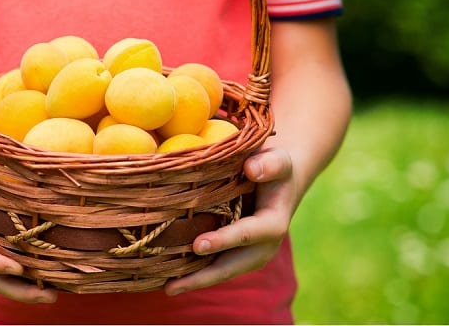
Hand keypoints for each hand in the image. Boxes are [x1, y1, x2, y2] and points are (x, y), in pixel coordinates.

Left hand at [164, 148, 296, 295]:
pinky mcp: (236, 254)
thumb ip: (270, 163)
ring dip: (196, 281)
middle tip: (174, 283)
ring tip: (167, 288)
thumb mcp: (278, 160)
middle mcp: (263, 246)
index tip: (198, 245)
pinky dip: (195, 273)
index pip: (248, 233)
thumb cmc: (275, 167)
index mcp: (274, 223)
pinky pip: (216, 266)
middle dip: (204, 275)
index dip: (223, 240)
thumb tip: (251, 169)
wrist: (280, 182)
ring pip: (221, 272)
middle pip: (232, 265)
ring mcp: (249, 254)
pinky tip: (171, 278)